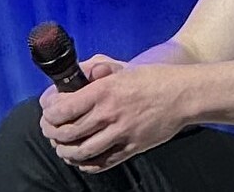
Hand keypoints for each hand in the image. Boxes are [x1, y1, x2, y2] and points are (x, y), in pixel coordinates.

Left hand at [39, 57, 186, 172]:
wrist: (185, 95)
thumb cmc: (155, 79)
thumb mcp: (124, 69)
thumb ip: (97, 72)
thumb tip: (76, 77)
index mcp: (104, 90)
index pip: (61, 109)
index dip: (48, 115)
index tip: (48, 114)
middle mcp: (110, 113)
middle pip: (66, 132)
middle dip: (52, 134)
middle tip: (51, 131)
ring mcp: (121, 133)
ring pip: (80, 151)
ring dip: (65, 151)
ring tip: (63, 147)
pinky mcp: (131, 147)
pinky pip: (100, 163)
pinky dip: (86, 164)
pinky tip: (83, 159)